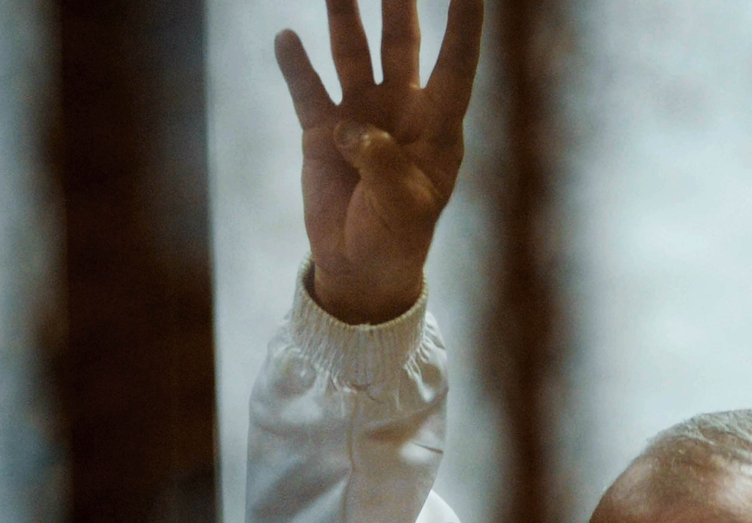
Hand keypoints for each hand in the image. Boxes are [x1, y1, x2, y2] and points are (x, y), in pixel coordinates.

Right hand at [276, 0, 484, 322]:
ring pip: (353, 52)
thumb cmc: (397, 238)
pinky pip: (308, 88)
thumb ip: (382, 162)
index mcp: (438, 128)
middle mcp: (402, 110)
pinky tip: (287, 36)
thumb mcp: (402, 206)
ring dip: (345, 15)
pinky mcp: (322, 131)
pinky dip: (296, 64)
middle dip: (398, 3)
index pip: (456, 66)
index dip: (463, 27)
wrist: (361, 268)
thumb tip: (352, 129)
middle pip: (402, 43)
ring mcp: (361, 116)